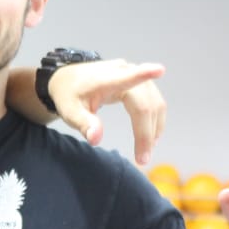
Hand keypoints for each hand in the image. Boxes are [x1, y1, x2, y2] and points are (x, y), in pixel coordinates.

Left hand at [48, 60, 165, 162]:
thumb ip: (83, 123)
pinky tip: (150, 136)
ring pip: (155, 103)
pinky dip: (155, 120)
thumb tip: (96, 139)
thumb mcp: (69, 111)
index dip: (145, 73)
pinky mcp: (140, 81)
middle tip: (142, 159)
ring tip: (145, 151)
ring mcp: (135, 74)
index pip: (128, 77)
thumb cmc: (69, 94)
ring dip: (154, 128)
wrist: (68, 79)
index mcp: (106, 78)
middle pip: (145, 103)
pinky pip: (154, 101)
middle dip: (147, 132)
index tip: (159, 70)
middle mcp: (124, 71)